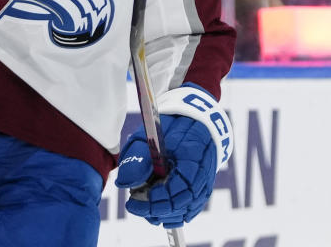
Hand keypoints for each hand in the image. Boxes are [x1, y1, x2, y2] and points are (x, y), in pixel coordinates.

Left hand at [115, 85, 231, 228]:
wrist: (199, 117)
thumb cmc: (173, 124)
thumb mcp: (150, 134)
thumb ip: (137, 157)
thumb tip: (124, 184)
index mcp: (192, 160)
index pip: (173, 192)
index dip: (152, 201)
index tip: (131, 200)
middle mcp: (203, 175)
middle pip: (180, 206)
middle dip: (154, 210)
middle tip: (134, 204)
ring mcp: (205, 183)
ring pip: (186, 211)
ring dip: (164, 214)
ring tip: (144, 207)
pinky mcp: (204, 187)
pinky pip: (192, 208)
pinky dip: (176, 214)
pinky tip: (160, 213)